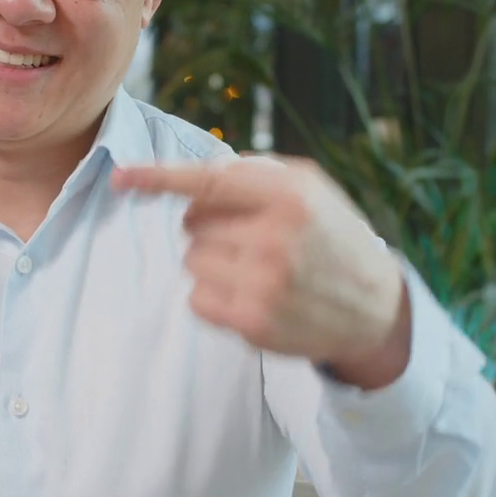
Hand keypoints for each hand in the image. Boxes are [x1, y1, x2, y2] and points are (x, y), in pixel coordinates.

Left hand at [112, 158, 411, 388]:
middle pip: (191, 224)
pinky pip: (196, 299)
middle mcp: (276, 236)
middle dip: (211, 227)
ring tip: (257, 268)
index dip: (157, 177)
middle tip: (251, 238)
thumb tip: (190, 177)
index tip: (121, 178)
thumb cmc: (331, 236)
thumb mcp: (309, 188)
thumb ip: (253, 174)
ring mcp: (264, 283)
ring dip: (212, 262)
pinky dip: (213, 296)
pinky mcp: (253, 322)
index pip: (206, 181)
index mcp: (289, 194)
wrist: (375, 307)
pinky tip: (251, 295)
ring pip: (191, 262)